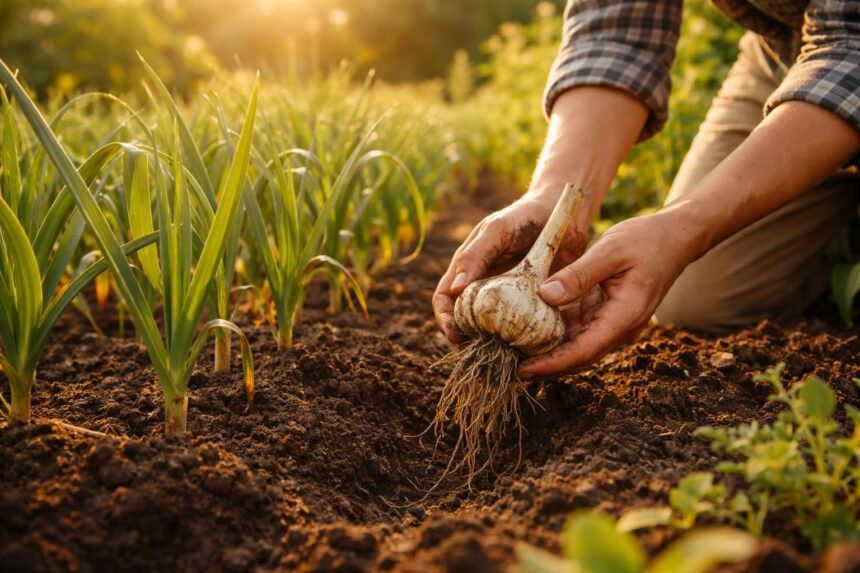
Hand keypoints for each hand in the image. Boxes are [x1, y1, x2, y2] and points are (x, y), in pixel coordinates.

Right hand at [433, 196, 587, 343]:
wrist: (563, 215)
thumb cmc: (524, 217)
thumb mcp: (497, 230)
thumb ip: (475, 255)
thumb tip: (453, 290)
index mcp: (467, 269)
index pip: (444, 300)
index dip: (444, 320)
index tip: (455, 336)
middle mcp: (482, 287)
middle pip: (465, 321)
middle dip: (466, 340)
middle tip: (478, 354)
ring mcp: (506, 299)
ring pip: (491, 329)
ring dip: (492, 345)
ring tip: (500, 358)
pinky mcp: (530, 306)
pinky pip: (521, 329)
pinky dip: (519, 342)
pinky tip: (526, 352)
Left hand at [519, 211, 697, 377]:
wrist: (674, 237)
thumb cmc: (645, 240)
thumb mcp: (610, 250)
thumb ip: (579, 274)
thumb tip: (546, 296)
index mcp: (624, 316)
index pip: (583, 350)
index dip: (552, 364)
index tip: (523, 369)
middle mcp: (620, 327)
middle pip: (579, 357)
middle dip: (546, 366)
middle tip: (509, 369)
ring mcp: (615, 323)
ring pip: (578, 346)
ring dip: (549, 352)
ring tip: (513, 353)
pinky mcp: (607, 314)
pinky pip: (579, 330)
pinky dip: (557, 333)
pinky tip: (531, 330)